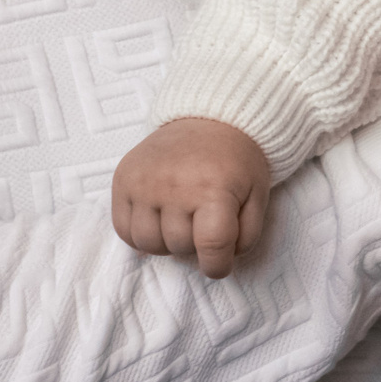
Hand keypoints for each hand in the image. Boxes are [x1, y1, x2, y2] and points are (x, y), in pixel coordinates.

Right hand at [110, 117, 271, 277]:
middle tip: (203, 224)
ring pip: (148, 243)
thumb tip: (224, 260)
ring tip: (181, 221)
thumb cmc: (237, 160)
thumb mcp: (257, 194)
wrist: (210, 116)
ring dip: (166, 242)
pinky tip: (158, 217)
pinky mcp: (124, 179)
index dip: (217, 265)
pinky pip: (123, 229)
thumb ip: (247, 234)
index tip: (219, 264)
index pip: (212, 247)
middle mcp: (175, 185)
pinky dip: (140, 233)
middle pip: (179, 247)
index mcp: (215, 188)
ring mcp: (145, 182)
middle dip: (195, 246)